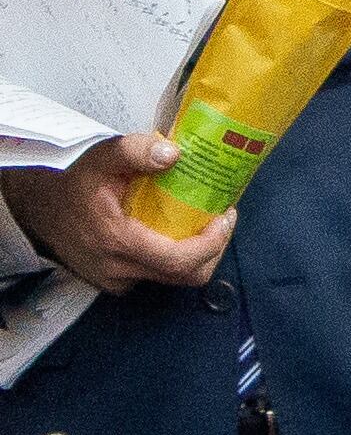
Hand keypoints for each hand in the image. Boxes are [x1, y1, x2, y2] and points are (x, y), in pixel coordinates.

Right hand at [0, 133, 235, 293]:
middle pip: (186, 275)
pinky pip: (159, 277)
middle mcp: (118, 268)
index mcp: (116, 240)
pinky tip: (179, 234)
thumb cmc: (75, 184)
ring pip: (175, 279)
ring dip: (198, 254)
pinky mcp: (118, 284)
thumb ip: (135, 150)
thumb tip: (173, 153)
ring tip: (205, 224)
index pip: (178, 260)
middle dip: (213, 249)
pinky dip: (177, 259)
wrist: (41, 210)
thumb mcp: (101, 158)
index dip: (211, 245)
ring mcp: (118, 280)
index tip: (225, 218)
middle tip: (221, 219)